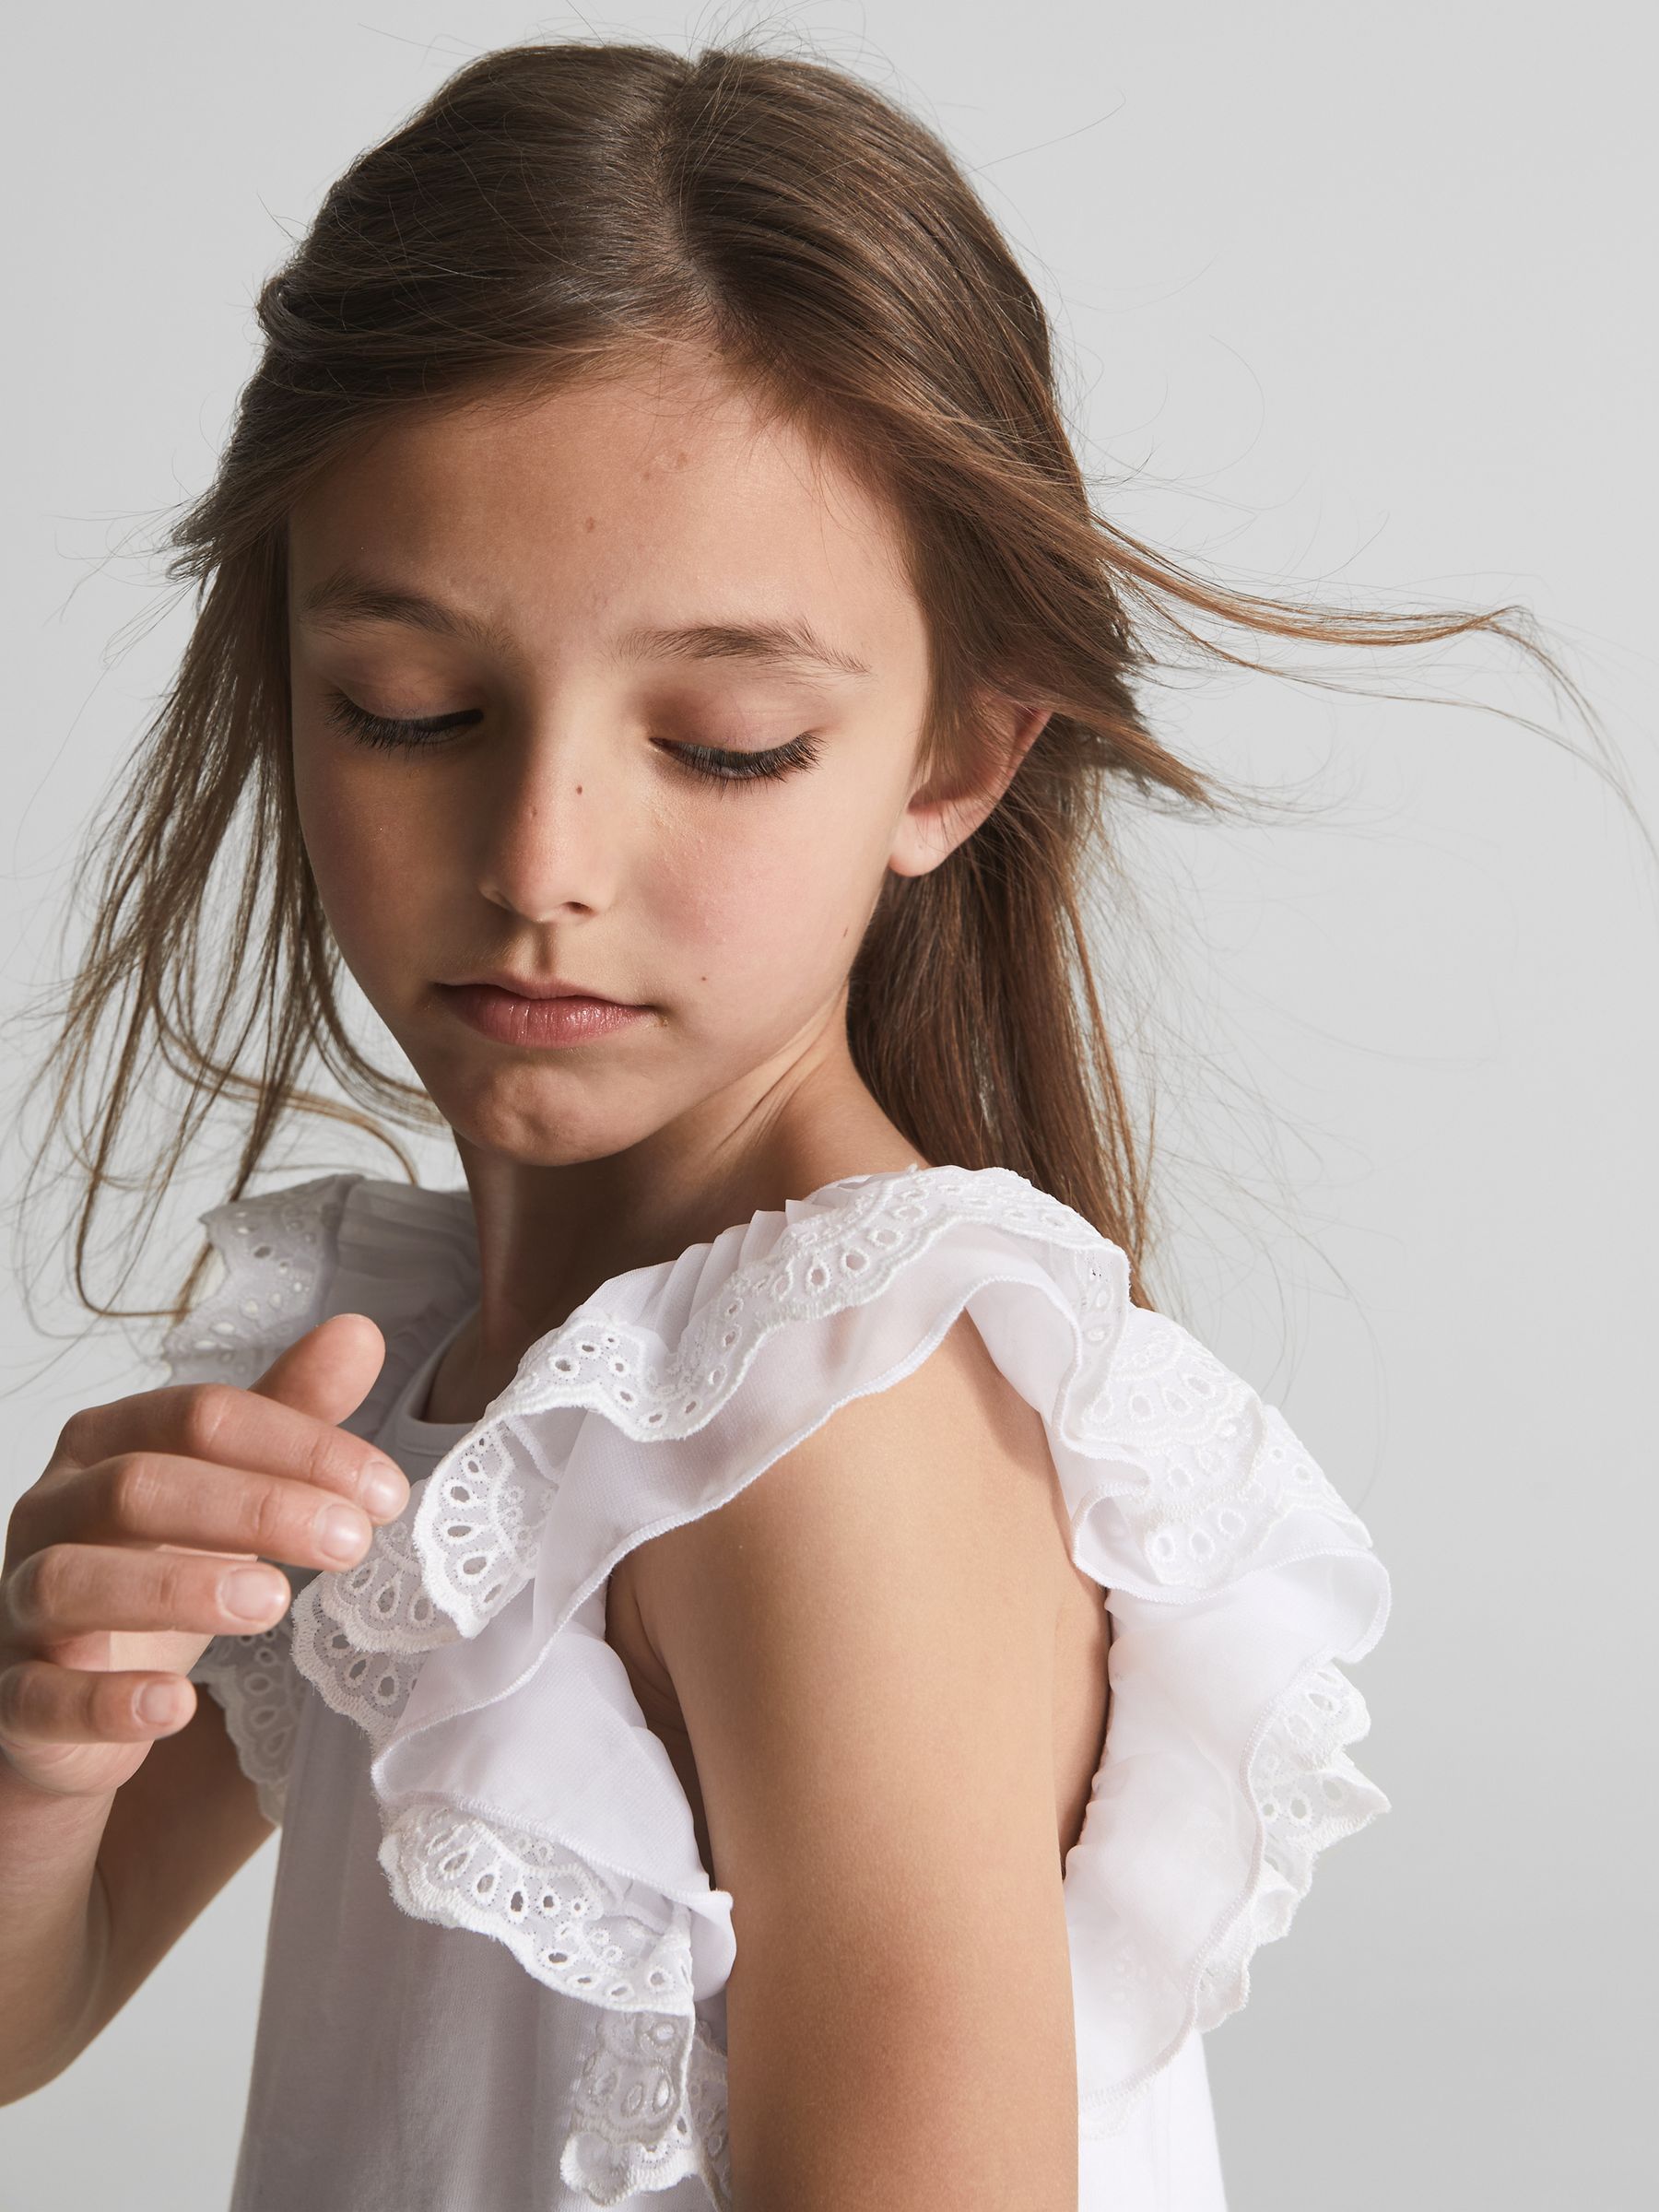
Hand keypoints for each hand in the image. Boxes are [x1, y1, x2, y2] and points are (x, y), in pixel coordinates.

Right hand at [0, 1313, 407, 1801]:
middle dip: (254, 1507)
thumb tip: (358, 1334)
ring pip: (74, 1579)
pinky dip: (107, 1699)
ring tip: (273, 1603)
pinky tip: (176, 1705)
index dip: (298, 1446)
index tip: (385, 1491)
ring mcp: (23, 1605)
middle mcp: (52, 1510)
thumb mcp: (226, 1486)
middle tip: (350, 1542)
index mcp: (106, 1442)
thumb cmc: (155, 1567)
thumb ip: (286, 1415)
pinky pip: (42, 1697)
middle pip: (140, 1486)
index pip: (199, 1417)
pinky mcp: (16, 1697)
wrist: (70, 1696)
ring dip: (177, 1589)